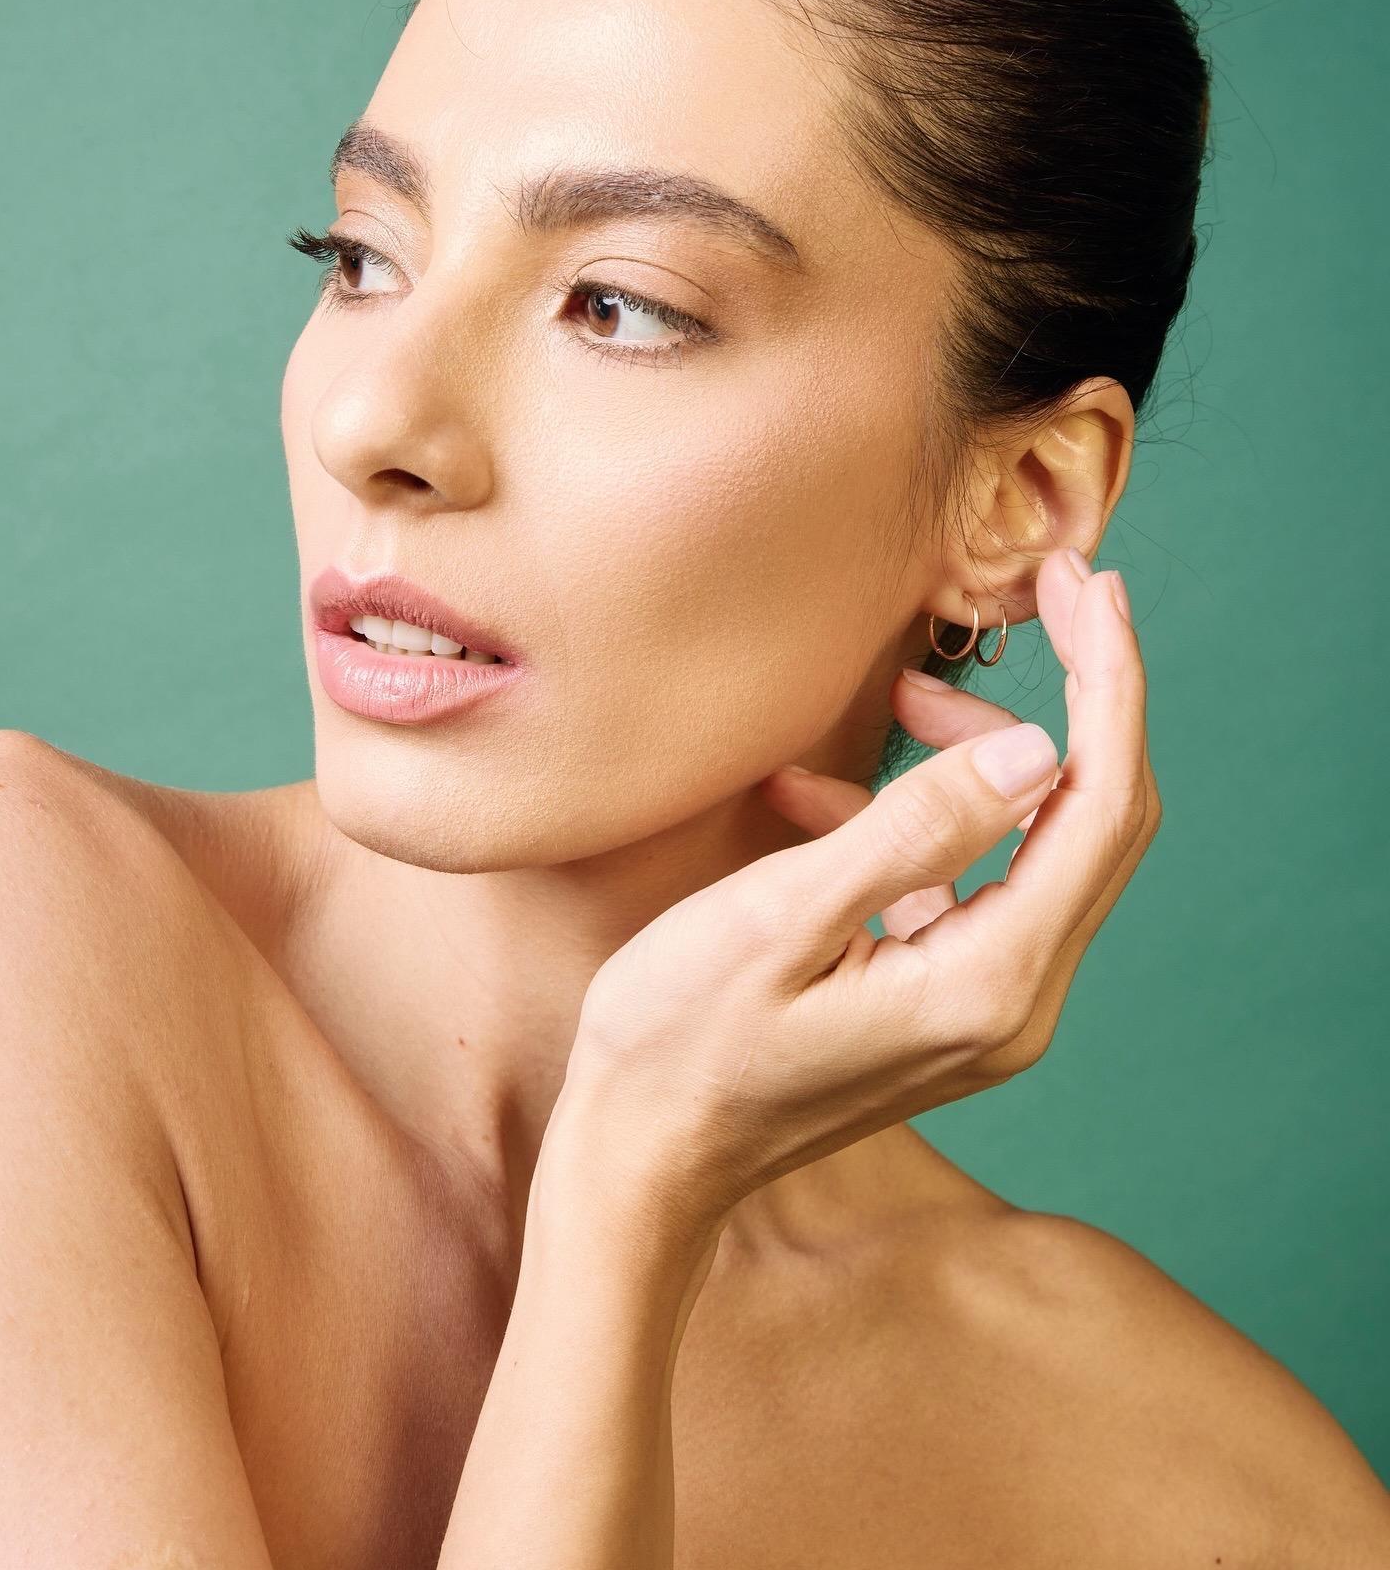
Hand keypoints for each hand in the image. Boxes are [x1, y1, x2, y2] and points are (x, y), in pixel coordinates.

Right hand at [554, 549, 1160, 1245]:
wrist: (640, 1164)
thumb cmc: (679, 1041)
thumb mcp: (778, 918)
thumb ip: (912, 832)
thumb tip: (1038, 750)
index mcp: (988, 982)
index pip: (1100, 805)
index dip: (1106, 683)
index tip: (1089, 583)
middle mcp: (1016, 1006)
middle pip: (1094, 821)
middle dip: (1078, 699)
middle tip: (1044, 593)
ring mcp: (987, 1014)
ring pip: (1038, 847)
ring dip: (980, 759)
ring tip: (895, 699)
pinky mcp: (949, 1009)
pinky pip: (974, 886)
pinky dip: (925, 825)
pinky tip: (823, 803)